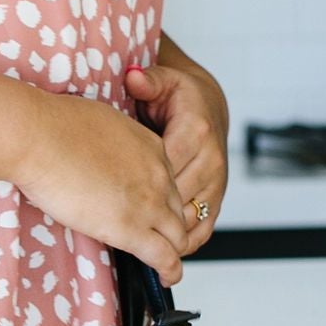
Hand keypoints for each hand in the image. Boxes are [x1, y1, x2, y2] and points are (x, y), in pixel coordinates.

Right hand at [10, 88, 193, 287]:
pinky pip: (164, 257)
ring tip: (168, 265)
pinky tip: (166, 277)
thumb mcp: (100, 122)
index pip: (167, 182)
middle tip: (160, 241)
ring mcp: (148, 203)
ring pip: (177, 236)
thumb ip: (112, 144)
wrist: (41, 137)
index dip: (159, 200)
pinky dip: (170, 270)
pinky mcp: (131, 229)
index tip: (149, 211)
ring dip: (175, 251)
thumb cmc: (55, 126)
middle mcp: (158, 175)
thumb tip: (100, 154)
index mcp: (151, 148)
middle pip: (177, 209)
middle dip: (170, 226)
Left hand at [124, 52, 229, 249]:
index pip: (166, 166)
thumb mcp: (161, 81)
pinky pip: (203, 228)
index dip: (138, 183)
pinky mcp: (216, 199)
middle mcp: (211, 159)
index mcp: (196, 131)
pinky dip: (181, 241)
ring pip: (189, 217)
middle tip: (112, 220)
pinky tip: (158, 248)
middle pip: (176, 196)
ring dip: (162, 231)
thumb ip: (146, 81)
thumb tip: (134, 77)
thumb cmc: (177, 97)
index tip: (108, 192)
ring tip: (131, 239)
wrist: (207, 107)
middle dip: (146, 210)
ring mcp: (217, 182)